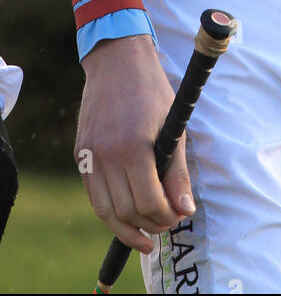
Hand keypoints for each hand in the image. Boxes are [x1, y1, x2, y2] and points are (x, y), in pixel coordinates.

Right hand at [77, 34, 194, 253]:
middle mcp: (107, 155)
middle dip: (151, 224)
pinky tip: (126, 216)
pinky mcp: (80, 154)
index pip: (149, 202)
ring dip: (128, 228)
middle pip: (128, 211)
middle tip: (167, 223)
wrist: (117, 62)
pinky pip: (93, 195)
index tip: (178, 215)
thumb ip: (177, 172)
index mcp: (134, 147)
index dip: (166, 216)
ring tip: (146, 234)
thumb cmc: (152, 92)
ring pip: (106, 211)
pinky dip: (109, 212)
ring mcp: (90, 155)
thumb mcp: (173, 128)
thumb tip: (185, 209)